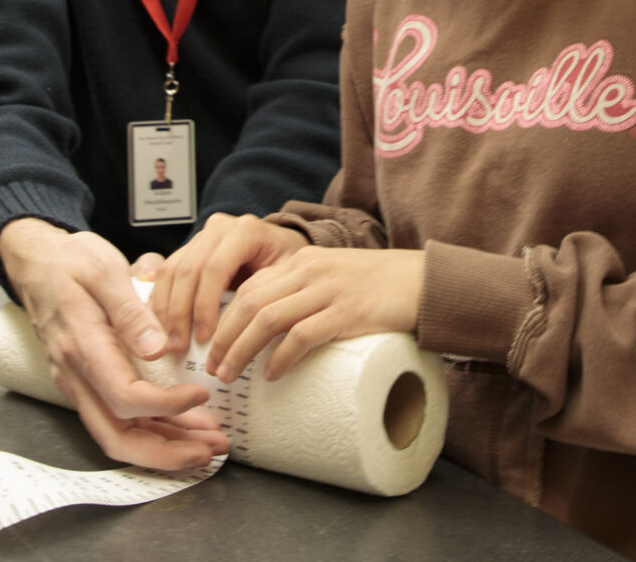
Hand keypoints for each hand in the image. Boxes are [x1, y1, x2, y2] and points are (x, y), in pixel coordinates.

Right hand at [0, 219, 226, 469]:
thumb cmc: (70, 262)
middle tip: (209, 450)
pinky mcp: (87, 382)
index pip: (123, 396)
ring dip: (163, 447)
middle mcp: (76, 374)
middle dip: (165, 453)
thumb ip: (131, 310)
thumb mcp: (105, 269)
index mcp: (82, 346)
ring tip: (206, 444)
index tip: (200, 394)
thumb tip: (156, 348)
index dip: (166, 406)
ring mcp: (79, 383)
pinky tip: (181, 427)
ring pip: (117, 434)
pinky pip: (116, 419)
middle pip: (116, 436)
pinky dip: (151, 431)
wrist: (36, 263)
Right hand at [148, 213, 307, 355]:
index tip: (205, 338)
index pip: (215, 268)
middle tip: (179, 347)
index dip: (205, 305)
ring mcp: (201, 237)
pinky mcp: (188, 249)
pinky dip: (161, 302)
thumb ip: (268, 294)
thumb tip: (248, 332)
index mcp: (245, 231)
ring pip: (171, 271)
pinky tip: (163, 328)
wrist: (282, 248)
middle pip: (188, 270)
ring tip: (170, 343)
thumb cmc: (288, 266)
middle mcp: (219, 228)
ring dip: (166, 310)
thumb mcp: (288, 278)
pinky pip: (166, 273)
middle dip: (181, 313)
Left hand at [206, 247, 424, 383]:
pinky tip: (272, 374)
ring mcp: (329, 290)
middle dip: (223, 337)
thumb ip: (302, 292)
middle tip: (212, 368)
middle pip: (249, 303)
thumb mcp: (332, 278)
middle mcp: (310, 270)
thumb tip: (266, 330)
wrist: (425, 281)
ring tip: (230, 375)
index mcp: (302, 261)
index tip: (210, 346)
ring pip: (267, 318)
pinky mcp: (349, 312)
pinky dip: (282, 357)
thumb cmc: (379, 286)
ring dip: (241, 350)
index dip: (222, 317)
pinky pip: (303, 334)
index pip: (248, 286)